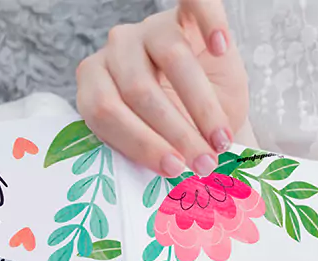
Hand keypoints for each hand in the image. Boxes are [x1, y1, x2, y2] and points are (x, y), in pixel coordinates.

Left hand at [77, 2, 249, 177]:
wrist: (205, 112)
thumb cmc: (175, 134)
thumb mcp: (156, 147)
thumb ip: (148, 156)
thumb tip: (165, 186)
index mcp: (96, 85)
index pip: (105, 112)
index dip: (140, 143)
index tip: (173, 169)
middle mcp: (116, 51)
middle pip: (138, 89)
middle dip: (175, 133)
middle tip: (202, 164)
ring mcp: (149, 28)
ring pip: (169, 57)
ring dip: (201, 105)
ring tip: (221, 140)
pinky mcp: (183, 12)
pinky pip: (195, 2)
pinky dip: (209, 22)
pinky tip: (220, 48)